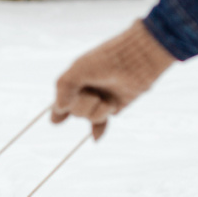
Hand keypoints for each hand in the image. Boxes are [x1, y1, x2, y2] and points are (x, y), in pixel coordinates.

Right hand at [51, 20, 175, 139]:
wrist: (137, 58)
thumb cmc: (107, 59)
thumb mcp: (80, 69)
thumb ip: (64, 87)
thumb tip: (59, 108)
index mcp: (73, 82)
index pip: (59, 103)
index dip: (59, 110)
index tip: (63, 111)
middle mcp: (84, 92)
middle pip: (75, 112)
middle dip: (83, 106)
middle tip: (94, 94)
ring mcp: (99, 99)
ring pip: (90, 117)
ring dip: (98, 111)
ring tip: (107, 100)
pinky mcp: (113, 105)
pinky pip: (101, 122)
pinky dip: (98, 130)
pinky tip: (96, 138)